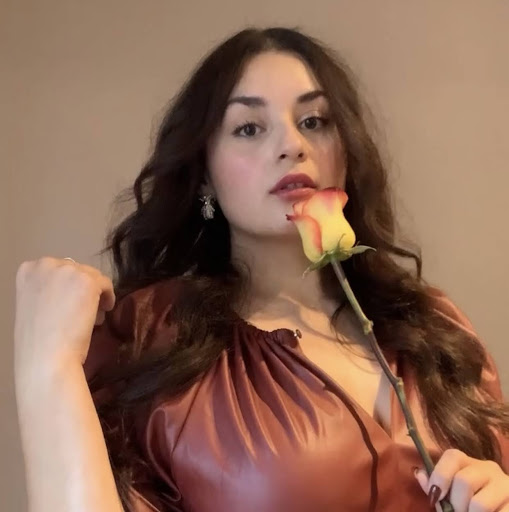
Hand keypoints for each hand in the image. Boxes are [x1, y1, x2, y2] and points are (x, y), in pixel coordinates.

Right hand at [14, 256, 115, 372]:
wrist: (46, 359)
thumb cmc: (38, 341)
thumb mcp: (34, 306)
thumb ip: (48, 291)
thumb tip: (72, 289)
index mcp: (28, 270)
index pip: (58, 270)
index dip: (67, 288)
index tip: (69, 305)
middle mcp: (46, 264)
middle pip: (77, 271)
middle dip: (82, 291)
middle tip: (82, 313)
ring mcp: (68, 270)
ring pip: (93, 277)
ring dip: (94, 296)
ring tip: (91, 318)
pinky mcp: (88, 281)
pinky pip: (106, 284)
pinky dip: (107, 298)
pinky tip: (100, 315)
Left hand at [414, 448, 508, 510]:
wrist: (501, 506)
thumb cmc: (472, 501)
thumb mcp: (453, 492)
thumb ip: (436, 484)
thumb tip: (418, 473)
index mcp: (469, 463)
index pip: (453, 456)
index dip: (440, 475)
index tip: (435, 496)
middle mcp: (488, 469)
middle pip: (464, 480)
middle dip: (456, 504)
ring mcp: (505, 485)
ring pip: (479, 503)